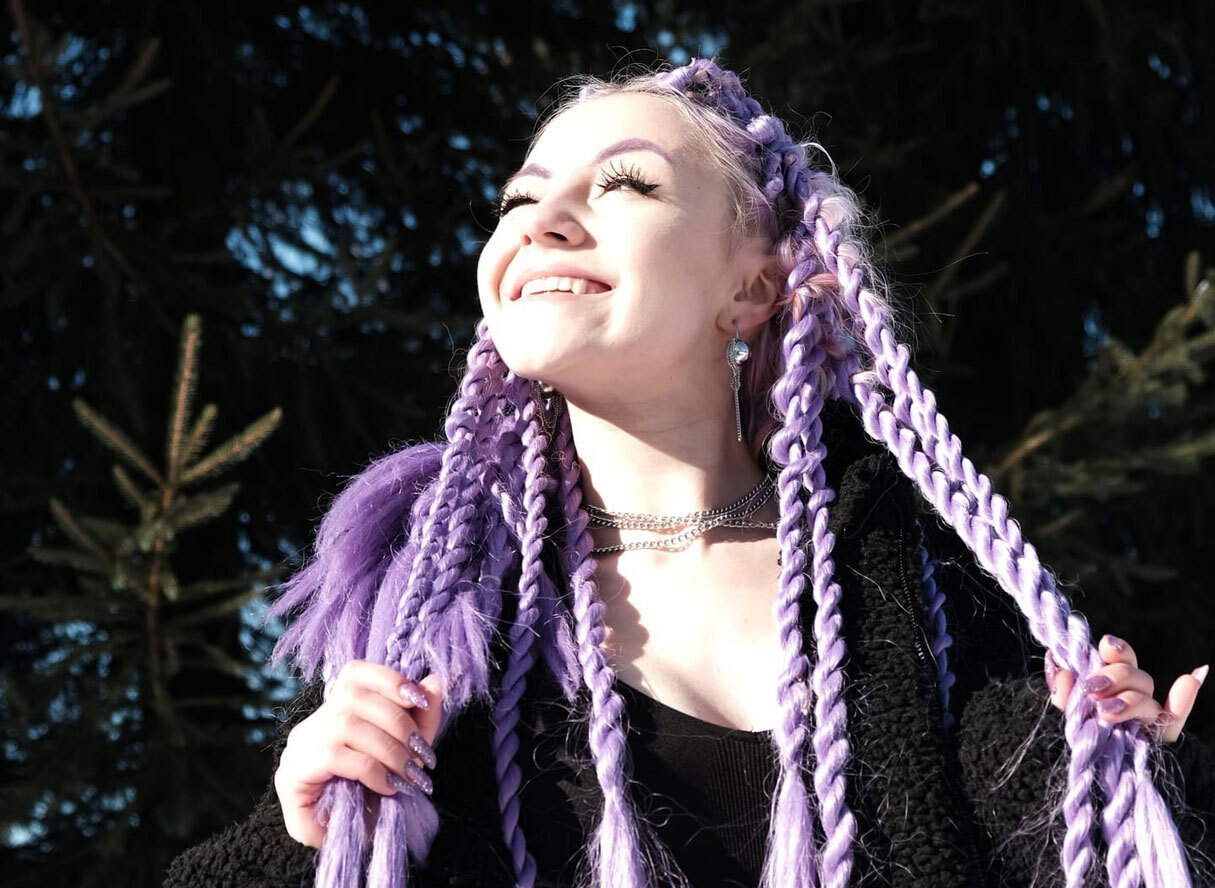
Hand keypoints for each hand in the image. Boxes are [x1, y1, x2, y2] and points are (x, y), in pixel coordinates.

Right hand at [274, 661, 442, 847]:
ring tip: (410, 775)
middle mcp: (312, 725)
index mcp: (336, 712)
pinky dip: (371, 769)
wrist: (353, 845)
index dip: (389, 679)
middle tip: (423, 756)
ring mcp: (298, 749)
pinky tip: (388, 787)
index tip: (420, 699)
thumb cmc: (378, 795)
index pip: (355, 674)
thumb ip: (422, 717)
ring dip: (389, 749)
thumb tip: (435, 681)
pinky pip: (335, 756)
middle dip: (399, 724)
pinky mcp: (291, 776)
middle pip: (355, 698)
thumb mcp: (408, 751)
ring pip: (347, 724)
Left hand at [1046, 634, 1206, 743]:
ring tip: (1105, 710)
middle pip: (1136, 677)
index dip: (1117, 650)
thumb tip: (1060, 674)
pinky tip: (1190, 678)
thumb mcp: (1067, 709)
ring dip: (1130, 700)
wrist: (1089, 763)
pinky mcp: (1157, 737)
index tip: (1106, 645)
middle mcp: (1133, 694)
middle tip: (1092, 689)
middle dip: (1115, 677)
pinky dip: (1184, 700)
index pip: (1121, 658)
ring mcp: (1146, 716)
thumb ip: (1064, 691)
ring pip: (1147, 700)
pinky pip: (1175, 719)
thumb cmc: (1080, 728)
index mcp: (1113, 681)